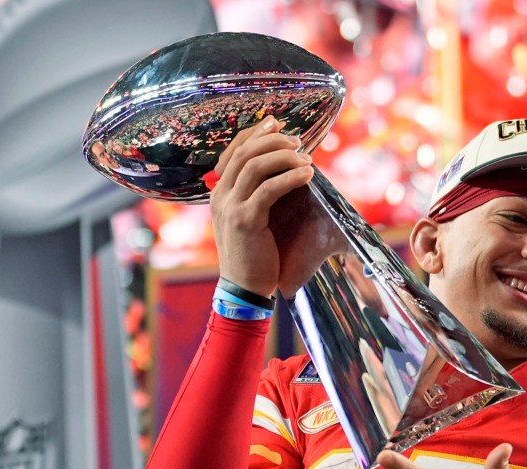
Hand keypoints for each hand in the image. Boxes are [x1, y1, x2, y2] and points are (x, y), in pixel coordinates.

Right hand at [210, 116, 347, 296]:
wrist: (243, 287)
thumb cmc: (254, 254)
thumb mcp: (249, 219)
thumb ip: (256, 195)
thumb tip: (282, 171)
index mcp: (219, 192)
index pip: (233, 151)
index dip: (255, 133)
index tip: (276, 123)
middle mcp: (220, 195)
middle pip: (245, 153)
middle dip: (274, 141)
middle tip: (298, 141)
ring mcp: (230, 207)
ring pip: (256, 166)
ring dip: (285, 157)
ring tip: (307, 159)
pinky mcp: (246, 220)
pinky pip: (269, 189)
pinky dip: (291, 177)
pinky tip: (307, 175)